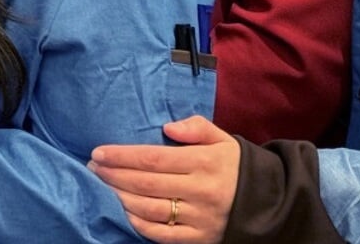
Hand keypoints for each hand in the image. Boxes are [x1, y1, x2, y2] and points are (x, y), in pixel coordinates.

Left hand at [89, 116, 239, 242]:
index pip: (153, 158)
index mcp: (204, 163)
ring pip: (150, 209)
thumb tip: (168, 127)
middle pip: (146, 184)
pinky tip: (124, 212)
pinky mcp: (200, 238)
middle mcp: (201, 191)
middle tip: (92, 168)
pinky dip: (140, 224)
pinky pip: (163, 234)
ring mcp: (200, 217)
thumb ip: (196, 127)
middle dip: (113, 175)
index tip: (98, 153)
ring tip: (102, 186)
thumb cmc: (234, 165)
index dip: (122, 156)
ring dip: (120, 198)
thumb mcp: (222, 139)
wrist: (267, 203)